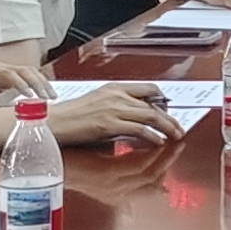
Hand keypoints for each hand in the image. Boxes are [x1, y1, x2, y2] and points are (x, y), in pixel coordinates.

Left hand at [0, 60, 45, 105]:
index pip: (10, 74)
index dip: (21, 84)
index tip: (30, 96)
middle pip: (24, 70)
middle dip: (38, 82)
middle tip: (49, 97)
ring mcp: (5, 70)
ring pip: (29, 71)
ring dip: (42, 82)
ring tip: (52, 95)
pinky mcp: (9, 75)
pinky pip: (28, 75)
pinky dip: (40, 82)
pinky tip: (47, 91)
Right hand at [50, 83, 182, 144]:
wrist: (52, 122)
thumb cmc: (71, 117)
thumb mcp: (97, 104)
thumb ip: (116, 108)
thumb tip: (134, 120)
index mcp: (114, 88)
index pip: (148, 89)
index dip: (162, 101)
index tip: (169, 112)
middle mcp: (116, 95)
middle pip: (153, 104)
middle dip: (169, 118)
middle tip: (179, 128)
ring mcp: (113, 109)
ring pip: (150, 115)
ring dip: (167, 127)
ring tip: (175, 135)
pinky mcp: (108, 124)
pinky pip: (138, 129)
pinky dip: (152, 136)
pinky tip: (159, 142)